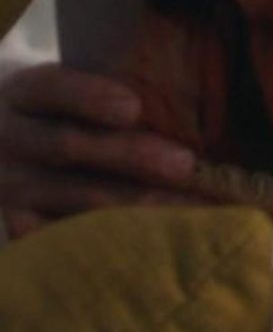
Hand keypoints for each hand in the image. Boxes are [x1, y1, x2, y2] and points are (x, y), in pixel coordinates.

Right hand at [0, 63, 199, 239]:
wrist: (14, 145)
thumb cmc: (68, 110)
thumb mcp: (73, 88)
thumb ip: (116, 92)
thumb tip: (194, 89)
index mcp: (24, 93)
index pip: (50, 88)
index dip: (88, 97)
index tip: (133, 108)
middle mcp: (9, 138)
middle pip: (67, 146)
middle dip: (131, 155)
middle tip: (186, 164)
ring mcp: (10, 188)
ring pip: (74, 200)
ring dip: (136, 204)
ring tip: (193, 208)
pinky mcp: (19, 226)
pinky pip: (65, 239)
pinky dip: (113, 242)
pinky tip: (158, 242)